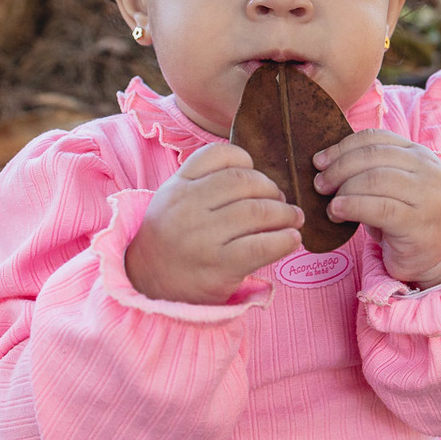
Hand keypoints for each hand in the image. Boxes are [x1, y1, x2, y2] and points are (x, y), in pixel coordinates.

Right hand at [125, 143, 303, 304]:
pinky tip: (292, 239)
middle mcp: (188, 207)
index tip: (255, 175)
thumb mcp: (174, 200)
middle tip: (280, 201)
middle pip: (244, 181)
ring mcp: (203, 236)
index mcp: (177, 186)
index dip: (245, 160)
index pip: (219, 155)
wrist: (148, 284)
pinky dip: (284, 240)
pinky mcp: (219, 265)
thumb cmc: (172, 239)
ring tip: (293, 219)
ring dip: (285, 213)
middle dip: (271, 189)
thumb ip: (205, 182)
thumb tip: (260, 179)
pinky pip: (261, 246)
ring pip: (257, 211)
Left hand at [313, 130, 440, 289]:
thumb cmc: (405, 218)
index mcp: (419, 153)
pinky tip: (337, 212)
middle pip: (373, 156)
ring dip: (344, 190)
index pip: (375, 138)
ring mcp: (426, 195)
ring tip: (329, 205)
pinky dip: (353, 207)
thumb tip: (324, 163)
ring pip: (375, 179)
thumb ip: (368, 170)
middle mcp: (426, 169)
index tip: (319, 161)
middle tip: (320, 185)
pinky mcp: (418, 222)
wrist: (436, 255)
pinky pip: (379, 208)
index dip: (342, 147)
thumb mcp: (390, 186)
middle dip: (339, 168)